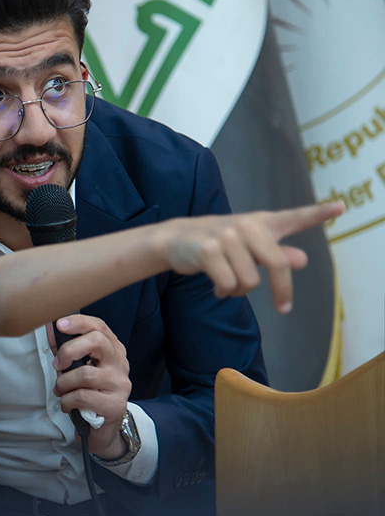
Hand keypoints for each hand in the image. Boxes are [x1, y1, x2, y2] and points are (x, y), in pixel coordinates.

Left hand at [51, 315, 130, 459]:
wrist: (103, 429)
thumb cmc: (88, 393)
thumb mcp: (76, 367)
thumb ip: (64, 348)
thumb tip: (49, 327)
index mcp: (112, 350)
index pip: (99, 327)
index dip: (79, 322)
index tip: (59, 324)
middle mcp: (120, 364)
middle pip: (97, 341)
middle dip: (69, 350)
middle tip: (58, 364)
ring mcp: (120, 385)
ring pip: (85, 373)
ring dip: (64, 383)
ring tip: (60, 390)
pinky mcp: (115, 405)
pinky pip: (83, 396)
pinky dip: (67, 400)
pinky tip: (67, 404)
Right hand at [162, 202, 343, 312]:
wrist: (174, 239)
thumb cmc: (217, 244)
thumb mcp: (248, 247)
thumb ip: (276, 253)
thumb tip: (303, 259)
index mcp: (260, 222)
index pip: (293, 217)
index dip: (318, 213)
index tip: (341, 207)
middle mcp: (246, 225)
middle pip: (278, 264)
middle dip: (282, 291)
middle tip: (284, 308)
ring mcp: (227, 236)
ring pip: (250, 280)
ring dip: (240, 291)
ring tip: (228, 284)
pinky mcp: (209, 250)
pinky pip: (228, 284)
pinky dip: (224, 292)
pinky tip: (216, 288)